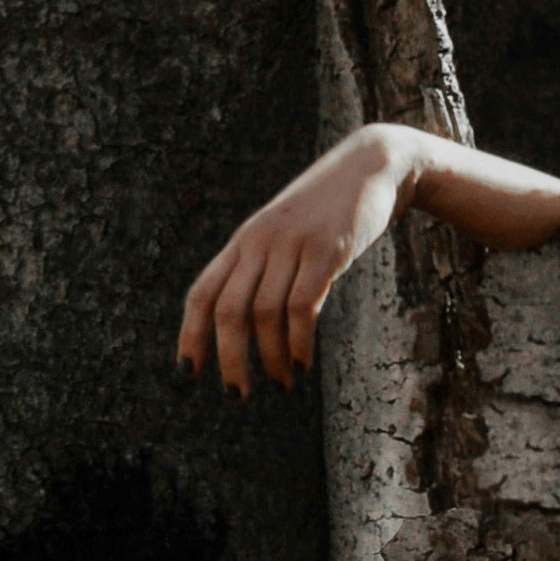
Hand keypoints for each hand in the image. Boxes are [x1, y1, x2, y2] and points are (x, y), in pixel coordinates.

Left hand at [179, 127, 407, 393]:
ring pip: (265, 313)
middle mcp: (259, 241)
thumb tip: (255, 327)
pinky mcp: (326, 249)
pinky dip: (298, 342)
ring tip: (282, 384)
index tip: (186, 373)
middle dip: (229, 359)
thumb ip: (269, 271)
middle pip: (228, 308)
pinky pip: (302, 306)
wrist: (373, 165)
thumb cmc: (329, 209)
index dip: (190, 334)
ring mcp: (291, 244)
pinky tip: (302, 363)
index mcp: (244, 241)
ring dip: (270, 358)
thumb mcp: (288, 236)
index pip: (202, 291)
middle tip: (237, 395)